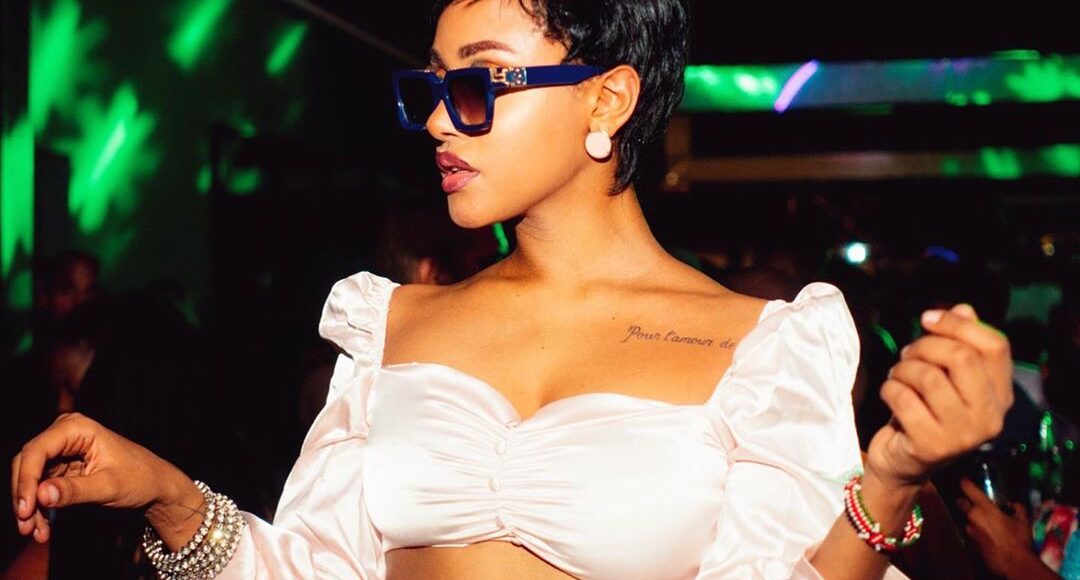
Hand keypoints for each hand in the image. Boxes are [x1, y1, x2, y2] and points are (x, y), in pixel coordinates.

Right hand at [10, 412, 194, 542]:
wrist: (156, 485)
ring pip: (31, 479)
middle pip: (27, 464)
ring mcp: (61, 451)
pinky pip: (40, 488)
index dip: (26, 480)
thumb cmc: (141, 478)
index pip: (37, 451)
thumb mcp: (110, 486)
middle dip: (24, 496)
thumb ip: (75, 490)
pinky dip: (39, 509)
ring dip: (29, 507)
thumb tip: (41, 495)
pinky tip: (41, 529)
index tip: (25, 509)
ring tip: (35, 533)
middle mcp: (64, 434)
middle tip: (25, 525)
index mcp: (78, 428)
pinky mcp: (61, 469)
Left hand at [866, 303, 1012, 488]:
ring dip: (903, 369)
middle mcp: (991, 417)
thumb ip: (957, 343)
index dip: (958, 324)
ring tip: (897, 376)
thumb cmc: (923, 412)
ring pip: (928, 376)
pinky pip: (904, 398)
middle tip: (907, 354)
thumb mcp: (944, 377)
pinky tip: (889, 394)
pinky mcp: (932, 446)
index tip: (927, 318)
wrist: (901, 464)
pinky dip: (889, 389)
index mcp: (1001, 395)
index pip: (996, 345)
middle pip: (961, 357)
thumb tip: (964, 309)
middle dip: (924, 346)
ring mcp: (964, 435)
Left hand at [957, 479, 1039, 578]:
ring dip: (973, 519)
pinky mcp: (970, 543)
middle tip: (973, 502)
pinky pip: (971, 533)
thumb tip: (1013, 504)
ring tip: (985, 523)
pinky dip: (976, 532)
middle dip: (964, 501)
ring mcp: (970, 530)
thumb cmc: (1018, 540)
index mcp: (985, 508)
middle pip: (961, 503)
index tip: (964, 480)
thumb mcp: (1023, 521)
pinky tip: (987, 536)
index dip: (965, 483)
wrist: (1013, 563)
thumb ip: (1017, 508)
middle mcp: (973, 517)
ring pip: (967, 520)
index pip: (969, 489)